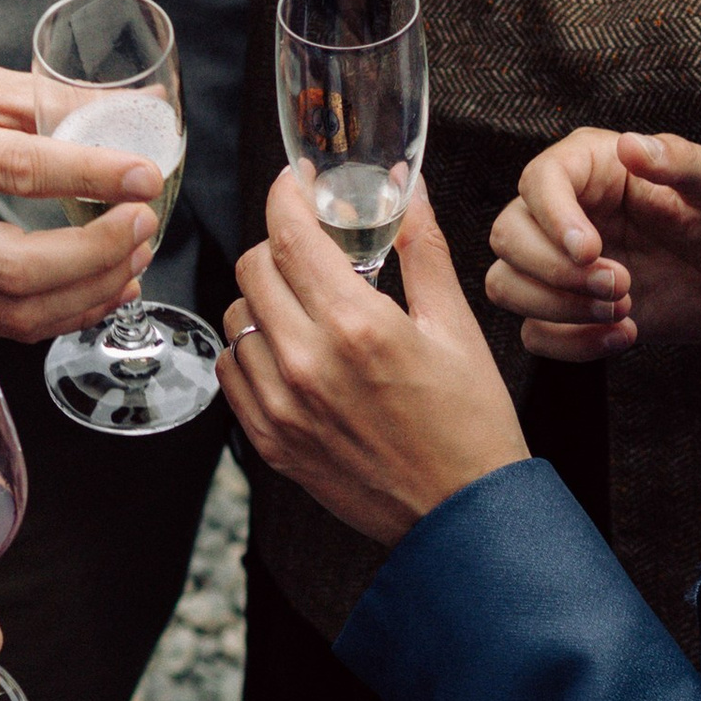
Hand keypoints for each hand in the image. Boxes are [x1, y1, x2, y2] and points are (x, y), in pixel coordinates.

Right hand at [0, 66, 168, 344]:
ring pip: (15, 309)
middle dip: (98, 255)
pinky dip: (64, 314)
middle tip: (144, 226)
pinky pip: (5, 325)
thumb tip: (132, 110)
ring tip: (135, 258)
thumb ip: (47, 100)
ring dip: (90, 292)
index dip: (92, 176)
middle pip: (18, 266)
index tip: (145, 175)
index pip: (21, 169)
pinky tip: (101, 288)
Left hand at [220, 172, 526, 545]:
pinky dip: (251, 350)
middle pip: (253, 268)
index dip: (288, 195)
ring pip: (235, 317)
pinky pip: (231, 371)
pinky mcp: (270, 441)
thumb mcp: (457, 327)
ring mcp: (282, 406)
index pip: (291, 234)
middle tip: (310, 250)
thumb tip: (409, 191)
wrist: (461, 515)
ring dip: (263, 298)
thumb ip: (423, 249)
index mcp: (357, 326)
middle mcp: (308, 363)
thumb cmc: (469, 424)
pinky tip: (290, 351)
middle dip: (279, 245)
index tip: (297, 185)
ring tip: (304, 306)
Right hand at [487, 128, 700, 361]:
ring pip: (507, 284)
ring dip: (558, 307)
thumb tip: (631, 145)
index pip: (539, 180)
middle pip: (508, 236)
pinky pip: (535, 333)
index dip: (552, 217)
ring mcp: (566, 265)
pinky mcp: (574, 311)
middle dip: (556, 271)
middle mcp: (569, 211)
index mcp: (596, 166)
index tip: (590, 250)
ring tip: (623, 308)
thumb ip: (681, 162)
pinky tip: (626, 334)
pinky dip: (572, 343)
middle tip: (621, 285)